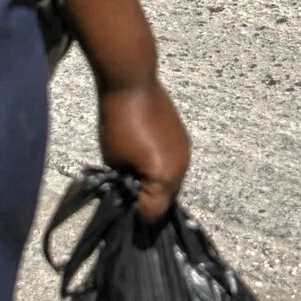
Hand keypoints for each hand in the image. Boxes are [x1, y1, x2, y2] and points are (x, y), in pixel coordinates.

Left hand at [98, 79, 191, 222]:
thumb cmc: (118, 122)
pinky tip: (145, 161)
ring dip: (157, 186)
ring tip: (135, 180)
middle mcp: (182, 167)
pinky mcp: (183, 138)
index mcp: (165, 177)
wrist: (132, 83)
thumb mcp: (115, 161)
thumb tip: (130, 194)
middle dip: (149, 202)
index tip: (123, 217)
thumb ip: (126, 184)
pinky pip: (175, 165)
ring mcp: (185, 151)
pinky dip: (162, 170)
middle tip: (128, 202)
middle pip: (167, 200)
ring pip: (173, 182)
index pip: (153, 214)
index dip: (136, 218)